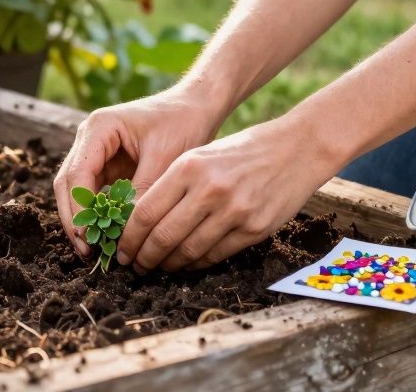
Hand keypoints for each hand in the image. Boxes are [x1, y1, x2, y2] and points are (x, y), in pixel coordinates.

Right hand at [54, 85, 223, 258]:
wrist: (196, 107)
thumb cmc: (182, 123)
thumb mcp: (165, 158)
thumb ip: (144, 191)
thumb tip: (127, 231)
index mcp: (99, 128)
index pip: (77, 173)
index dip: (79, 207)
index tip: (87, 235)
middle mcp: (90, 139)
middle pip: (68, 184)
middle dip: (75, 218)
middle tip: (86, 250)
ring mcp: (96, 153)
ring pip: (77, 192)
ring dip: (84, 219)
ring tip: (94, 250)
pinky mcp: (107, 166)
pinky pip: (95, 194)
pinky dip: (99, 215)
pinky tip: (108, 237)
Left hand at [114, 117, 340, 272]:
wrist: (294, 149)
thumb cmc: (240, 152)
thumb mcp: (201, 154)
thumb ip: (172, 184)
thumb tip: (140, 222)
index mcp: (189, 166)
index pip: (147, 212)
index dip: (129, 237)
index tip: (121, 249)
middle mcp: (210, 189)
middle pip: (163, 236)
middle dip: (144, 257)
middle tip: (134, 265)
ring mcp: (234, 211)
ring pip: (188, 251)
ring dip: (168, 264)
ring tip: (158, 267)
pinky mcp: (254, 229)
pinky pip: (215, 255)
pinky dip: (196, 264)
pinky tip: (187, 263)